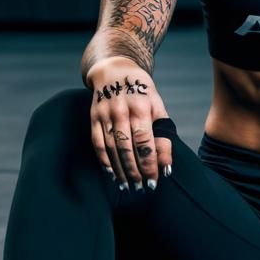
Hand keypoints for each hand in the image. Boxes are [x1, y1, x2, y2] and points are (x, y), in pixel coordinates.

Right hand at [88, 58, 173, 191]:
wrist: (114, 70)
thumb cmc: (142, 91)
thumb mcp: (158, 107)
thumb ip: (164, 135)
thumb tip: (167, 166)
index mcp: (141, 107)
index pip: (145, 141)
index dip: (149, 163)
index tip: (154, 181)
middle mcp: (120, 110)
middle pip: (127, 147)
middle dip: (134, 171)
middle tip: (141, 189)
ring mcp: (104, 114)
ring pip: (111, 148)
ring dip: (119, 171)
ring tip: (128, 187)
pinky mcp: (93, 118)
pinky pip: (97, 144)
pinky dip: (104, 161)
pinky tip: (112, 174)